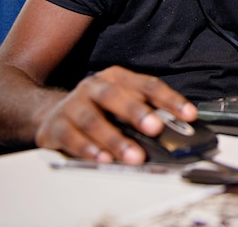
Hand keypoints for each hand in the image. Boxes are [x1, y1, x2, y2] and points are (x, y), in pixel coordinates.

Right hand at [34, 66, 196, 163]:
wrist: (48, 113)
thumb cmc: (97, 109)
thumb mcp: (122, 104)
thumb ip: (146, 113)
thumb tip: (177, 130)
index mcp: (116, 78)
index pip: (147, 85)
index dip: (169, 99)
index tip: (189, 115)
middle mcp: (93, 87)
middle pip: (115, 96)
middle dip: (137, 112)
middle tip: (155, 128)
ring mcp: (72, 105)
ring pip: (92, 120)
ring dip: (114, 139)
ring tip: (132, 156)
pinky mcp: (55, 127)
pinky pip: (70, 138)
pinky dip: (87, 149)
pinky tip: (102, 159)